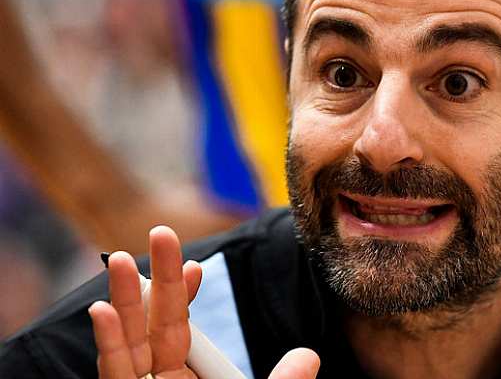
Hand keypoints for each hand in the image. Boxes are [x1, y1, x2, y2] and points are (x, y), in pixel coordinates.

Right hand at [88, 225, 320, 377]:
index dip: (185, 298)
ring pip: (128, 346)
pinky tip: (102, 311)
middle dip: (156, 283)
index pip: (184, 334)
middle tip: (159, 234)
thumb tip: (309, 357)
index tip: (196, 266)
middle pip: (156, 328)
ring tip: (120, 259)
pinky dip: (108, 346)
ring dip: (124, 303)